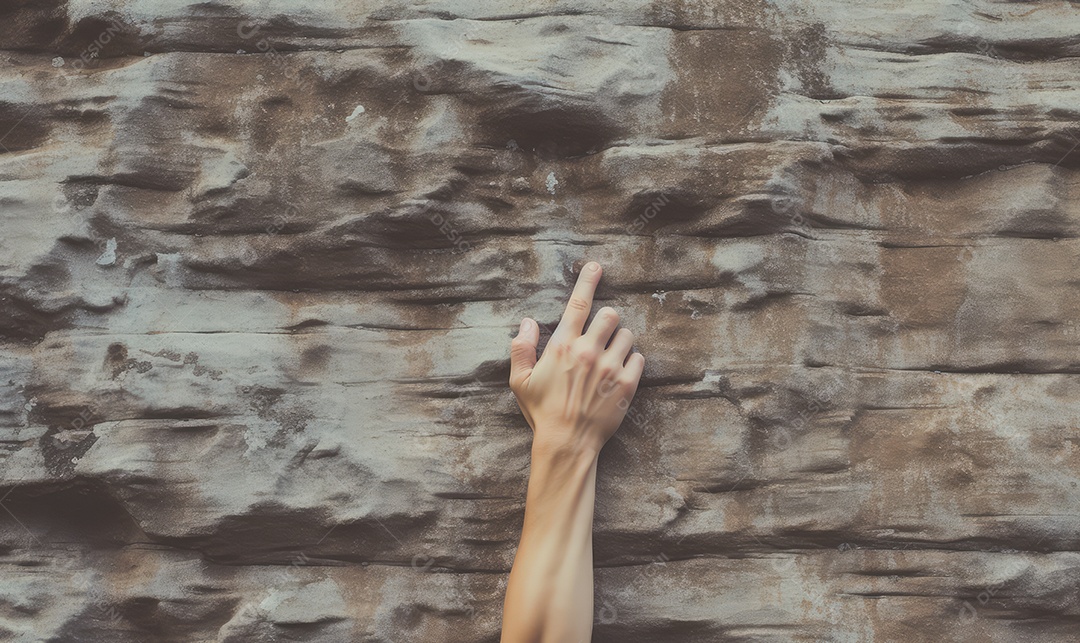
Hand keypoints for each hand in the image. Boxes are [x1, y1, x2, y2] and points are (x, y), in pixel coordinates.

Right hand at [508, 261, 644, 456]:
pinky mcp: (627, 385)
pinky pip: (639, 359)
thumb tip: (527, 323)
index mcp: (563, 346)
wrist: (567, 443)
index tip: (596, 266)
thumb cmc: (542, 412)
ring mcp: (610, 368)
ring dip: (620, 341)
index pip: (578, 304)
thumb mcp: (520, 381)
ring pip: (627, 335)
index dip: (587, 281)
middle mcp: (588, 351)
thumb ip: (521, 348)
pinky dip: (632, 362)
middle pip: (610, 314)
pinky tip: (619, 373)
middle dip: (606, 320)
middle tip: (600, 336)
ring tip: (609, 358)